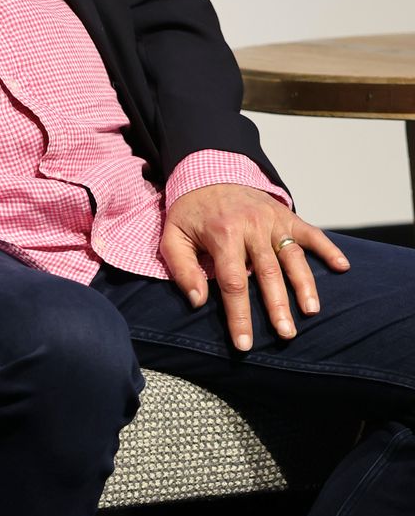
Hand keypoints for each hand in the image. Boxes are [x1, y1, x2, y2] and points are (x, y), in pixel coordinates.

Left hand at [160, 183, 350, 351]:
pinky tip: (343, 267)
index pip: (233, 283)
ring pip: (292, 256)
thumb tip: (198, 301)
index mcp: (222, 234)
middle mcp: (251, 226)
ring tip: (311, 311)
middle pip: (268, 273)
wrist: (206, 171)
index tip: (244, 343)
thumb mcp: (173, 236)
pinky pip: (311, 232)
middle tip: (286, 335)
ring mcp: (272, 219)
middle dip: (277, 306)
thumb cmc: (190, 211)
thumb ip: (182, 269)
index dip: (240, 316)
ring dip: (304, 284)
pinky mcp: (285, 215)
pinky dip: (328, 248)